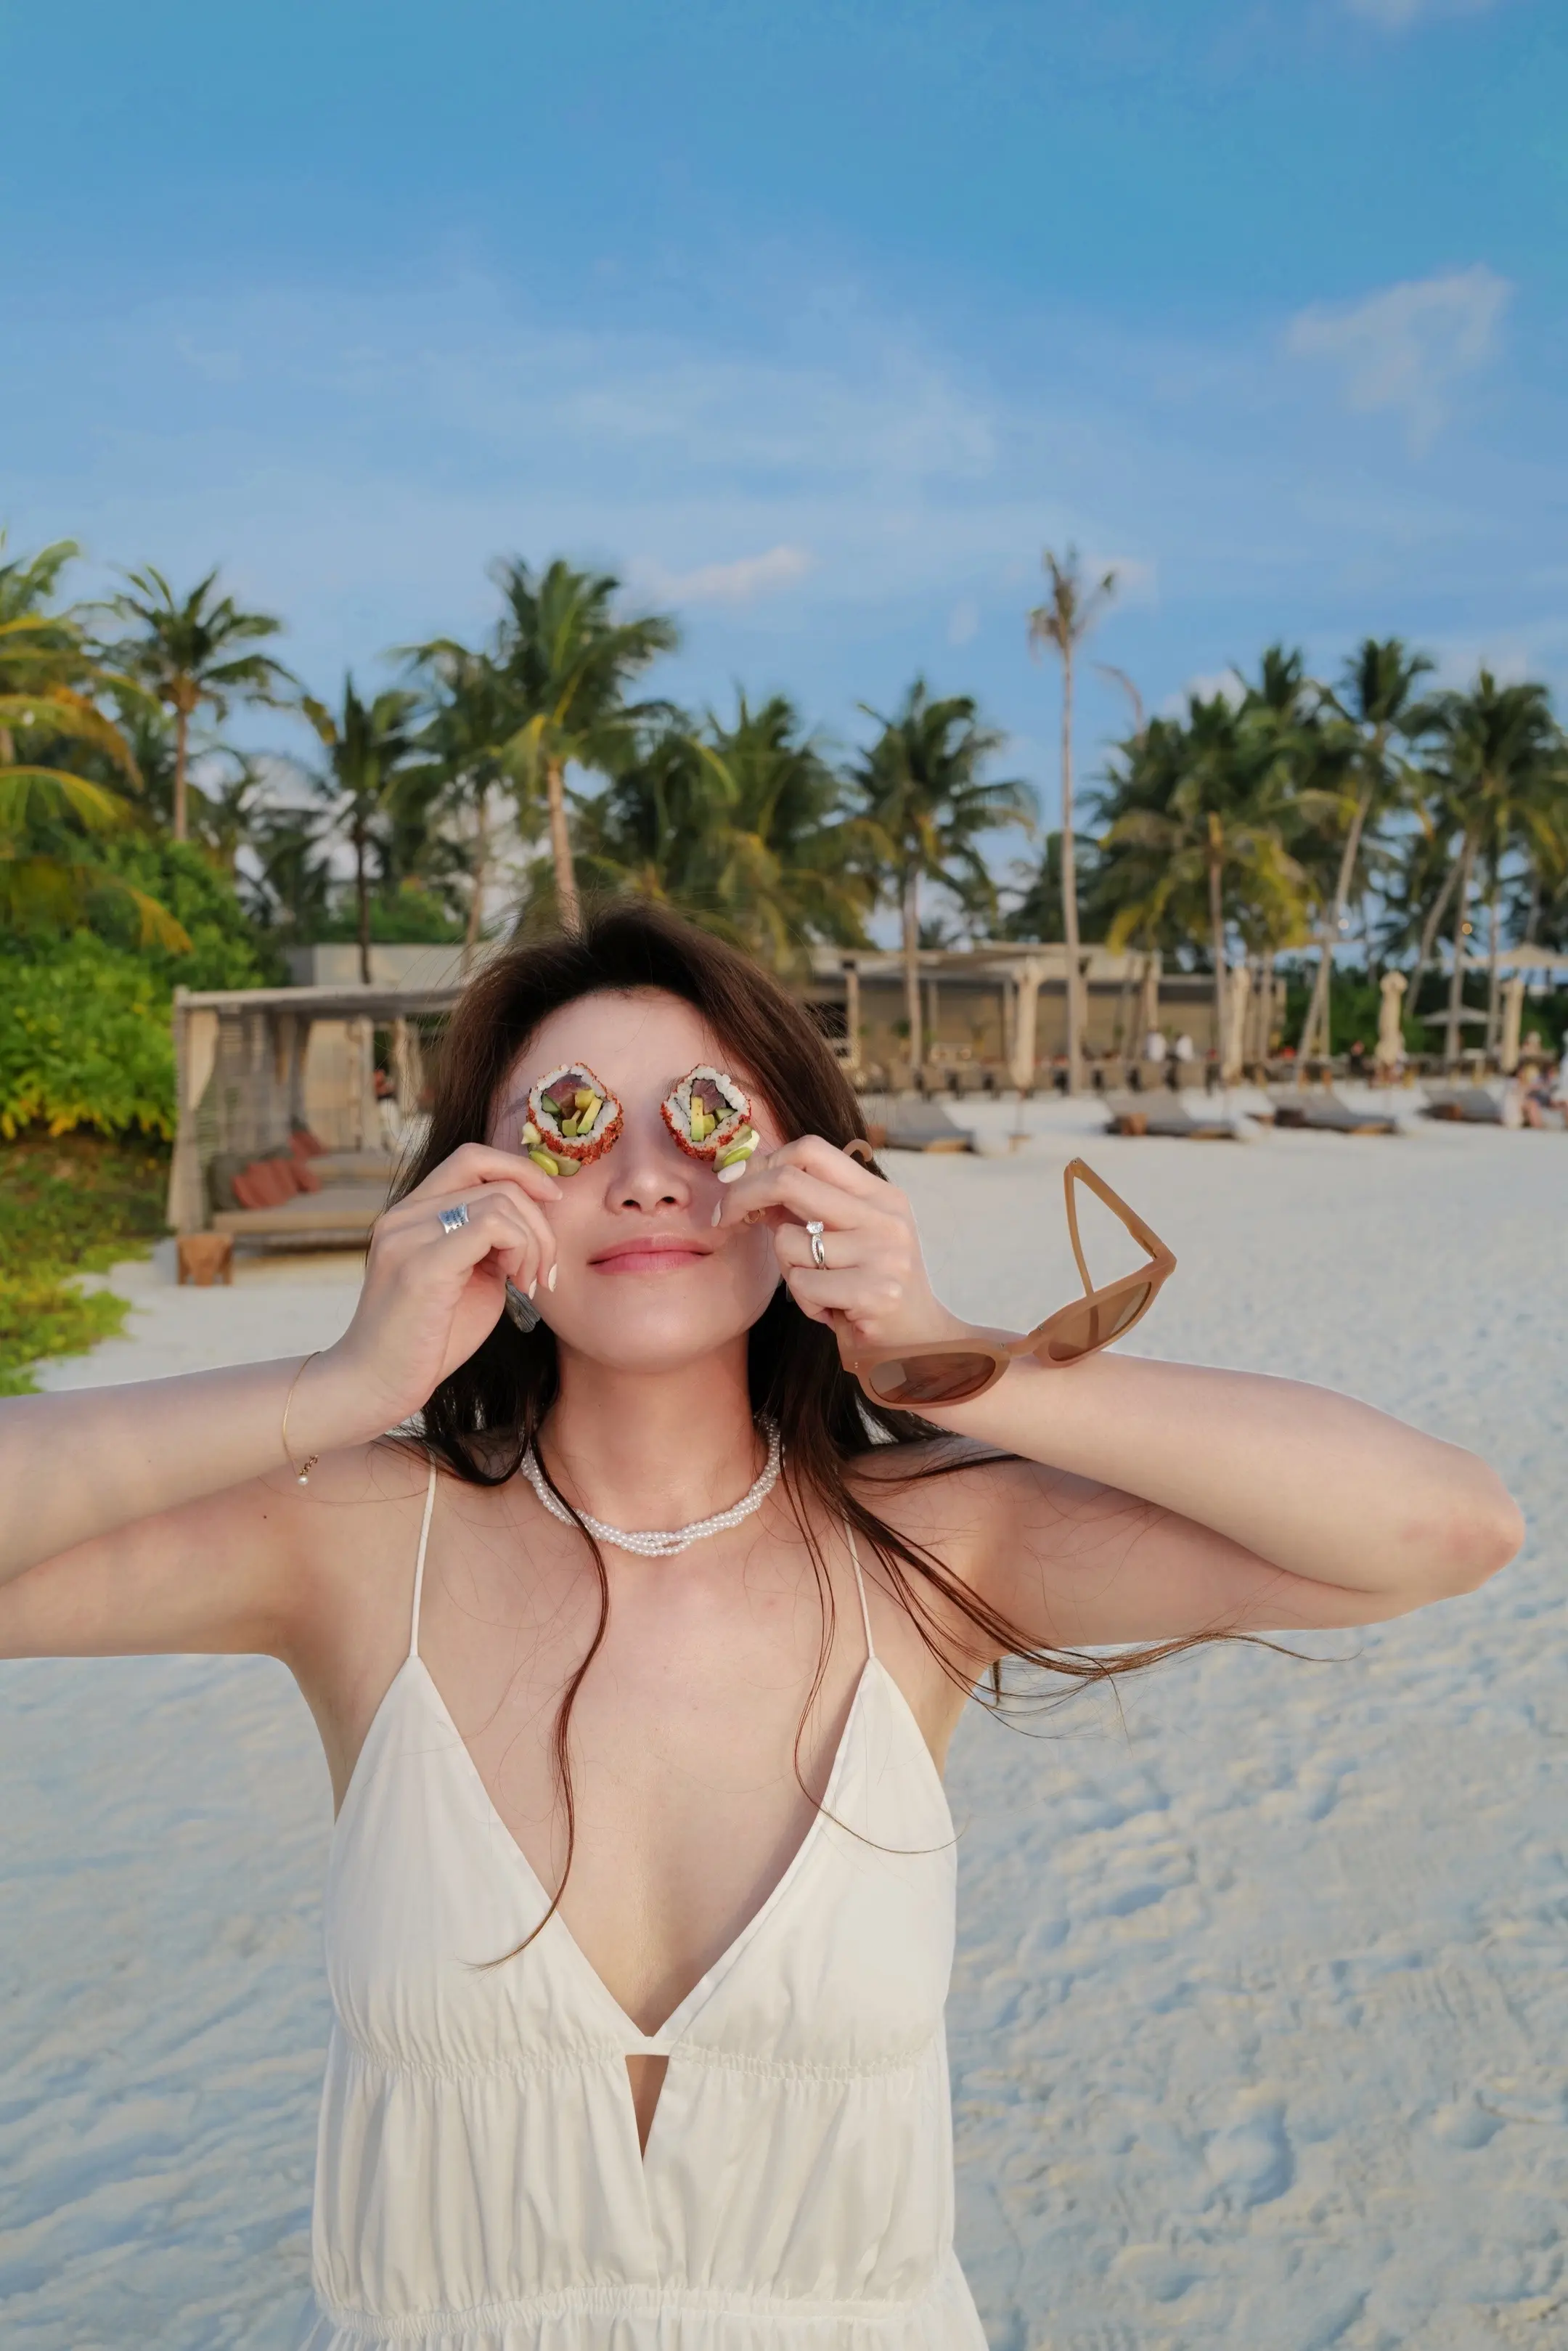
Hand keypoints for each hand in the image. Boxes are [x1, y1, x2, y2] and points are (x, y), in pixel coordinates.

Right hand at [312, 1144, 561, 1438]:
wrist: (378, 1385)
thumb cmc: (428, 1339)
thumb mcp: (470, 1278)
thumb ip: (493, 1243)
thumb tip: (538, 1217)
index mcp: (412, 1213)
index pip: (472, 1158)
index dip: (520, 1171)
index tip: (551, 1204)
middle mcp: (404, 1214)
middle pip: (494, 1179)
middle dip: (539, 1220)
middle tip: (543, 1270)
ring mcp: (408, 1235)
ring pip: (500, 1201)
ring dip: (533, 1242)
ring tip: (528, 1283)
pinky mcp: (421, 1265)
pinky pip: (492, 1226)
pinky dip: (521, 1250)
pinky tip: (518, 1285)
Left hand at [714, 1135, 968, 1353]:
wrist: (919, 1344)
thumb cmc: (871, 1288)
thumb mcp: (847, 1238)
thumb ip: (807, 1208)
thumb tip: (747, 1180)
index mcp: (880, 1194)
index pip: (811, 1149)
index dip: (764, 1164)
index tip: (741, 1190)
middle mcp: (885, 1216)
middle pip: (789, 1181)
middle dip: (742, 1197)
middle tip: (724, 1219)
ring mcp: (883, 1252)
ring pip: (788, 1241)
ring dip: (789, 1269)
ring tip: (821, 1289)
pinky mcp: (875, 1292)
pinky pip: (801, 1284)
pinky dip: (806, 1302)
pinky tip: (833, 1312)